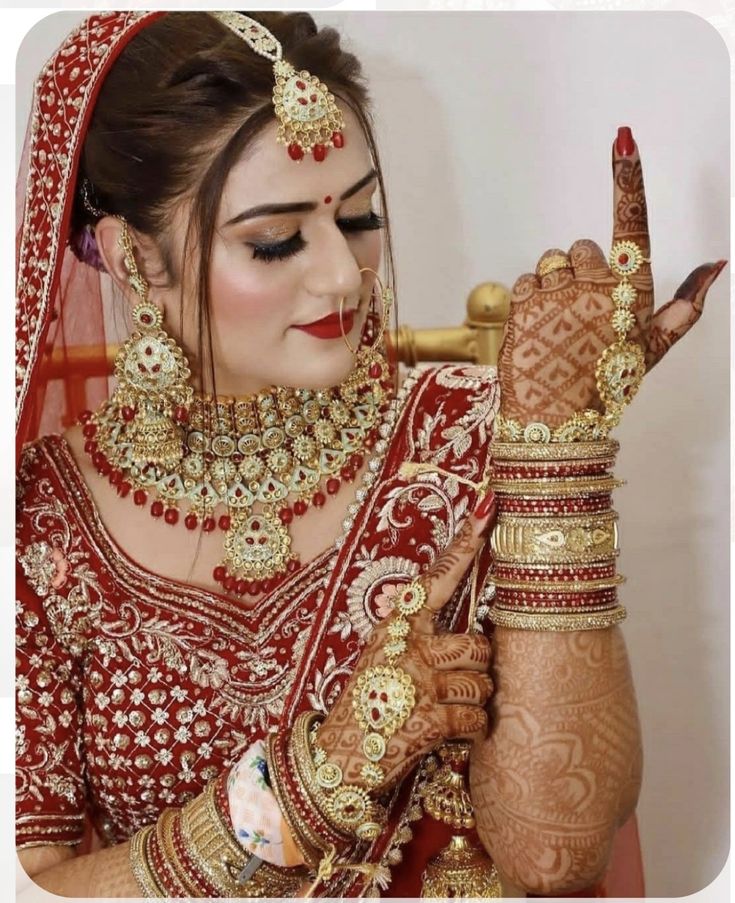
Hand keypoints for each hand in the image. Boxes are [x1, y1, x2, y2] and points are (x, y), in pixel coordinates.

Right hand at [317, 494, 497, 794]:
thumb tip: (472, 634)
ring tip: (445, 712)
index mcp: (396, 626)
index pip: (435, 580)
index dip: (464, 546)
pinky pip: (475, 719)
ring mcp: (418, 682)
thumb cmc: (368, 704)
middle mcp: (408, 647)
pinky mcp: (428, 720)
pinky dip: (469, 732)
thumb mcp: (382, 658)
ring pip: (482, 683)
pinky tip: (446, 734)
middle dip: (477, 668)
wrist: (337, 758)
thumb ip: (419, 640)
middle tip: (456, 683)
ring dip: (473, 703)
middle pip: (478, 643)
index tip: (488, 510)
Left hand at [497, 125, 726, 428]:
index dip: (628, 180)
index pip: (632, 225)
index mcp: (633, 292)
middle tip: (584, 314)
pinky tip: (541, 327)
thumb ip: (687, 305)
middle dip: (583, 272)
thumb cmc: (609, 386)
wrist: (556, 423)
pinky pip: (527, 278)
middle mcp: (596, 285)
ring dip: (555, 284)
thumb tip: (718, 265)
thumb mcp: (654, 349)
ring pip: (551, 261)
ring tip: (561, 324)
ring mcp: (556, 293)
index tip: (623, 139)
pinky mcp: (524, 304)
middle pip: (583, 248)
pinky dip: (532, 297)